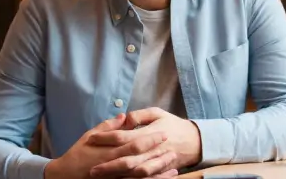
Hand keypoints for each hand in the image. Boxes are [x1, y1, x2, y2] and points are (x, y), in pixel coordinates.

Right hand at [45, 113, 176, 178]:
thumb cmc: (78, 154)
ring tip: (174, 164)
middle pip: (141, 160)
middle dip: (158, 154)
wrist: (65, 176)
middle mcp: (114, 165)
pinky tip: (163, 178)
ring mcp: (115, 177)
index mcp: (109, 150)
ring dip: (159, 170)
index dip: (151, 139)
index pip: (134, 143)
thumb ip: (108, 126)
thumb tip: (124, 116)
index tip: (164, 133)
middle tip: (173, 147)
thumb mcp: (90, 136)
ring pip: (141, 175)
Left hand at [87, 108, 201, 176]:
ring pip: (134, 172)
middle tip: (91, 168)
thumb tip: (124, 117)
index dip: (106, 138)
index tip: (91, 138)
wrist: (194, 141)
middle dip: (108, 165)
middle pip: (126, 159)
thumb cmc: (173, 124)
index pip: (123, 136)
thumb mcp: (158, 113)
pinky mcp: (159, 171)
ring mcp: (156, 162)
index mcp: (149, 133)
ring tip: (101, 177)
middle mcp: (151, 149)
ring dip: (118, 175)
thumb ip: (140, 115)